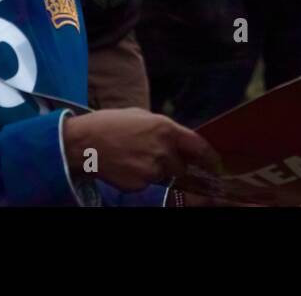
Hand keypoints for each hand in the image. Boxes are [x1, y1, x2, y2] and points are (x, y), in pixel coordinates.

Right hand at [62, 109, 220, 191]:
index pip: (198, 146)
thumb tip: (178, 140)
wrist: (84, 142)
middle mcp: (163, 150)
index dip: (210, 158)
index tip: (215, 165)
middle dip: (172, 163)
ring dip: (155, 169)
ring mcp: (152, 169)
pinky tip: (126, 165)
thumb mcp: (142, 116)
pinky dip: (140, 177)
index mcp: (166, 129)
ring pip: (164, 175)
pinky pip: (148, 183)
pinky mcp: (140, 184)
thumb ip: (163, 129)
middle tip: (152, 154)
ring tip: (133, 156)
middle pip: (181, 166)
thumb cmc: (111, 124)